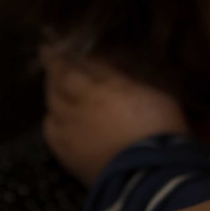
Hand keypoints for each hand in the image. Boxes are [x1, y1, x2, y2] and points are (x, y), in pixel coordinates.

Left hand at [42, 47, 188, 183]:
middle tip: (48, 52)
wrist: (148, 174)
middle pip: (60, 79)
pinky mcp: (65, 153)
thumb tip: (113, 56)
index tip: (56, 36)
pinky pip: (50, 128)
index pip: (79, 62)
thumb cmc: (161, 128)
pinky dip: (51, 115)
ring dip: (50, 87)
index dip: (67, 49)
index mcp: (104, 86)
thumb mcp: (157, 91)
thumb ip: (131, 74)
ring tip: (53, 81)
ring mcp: (69, 129)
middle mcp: (80, 104)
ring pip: (51, 101)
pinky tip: (56, 114)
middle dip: (54, 65)